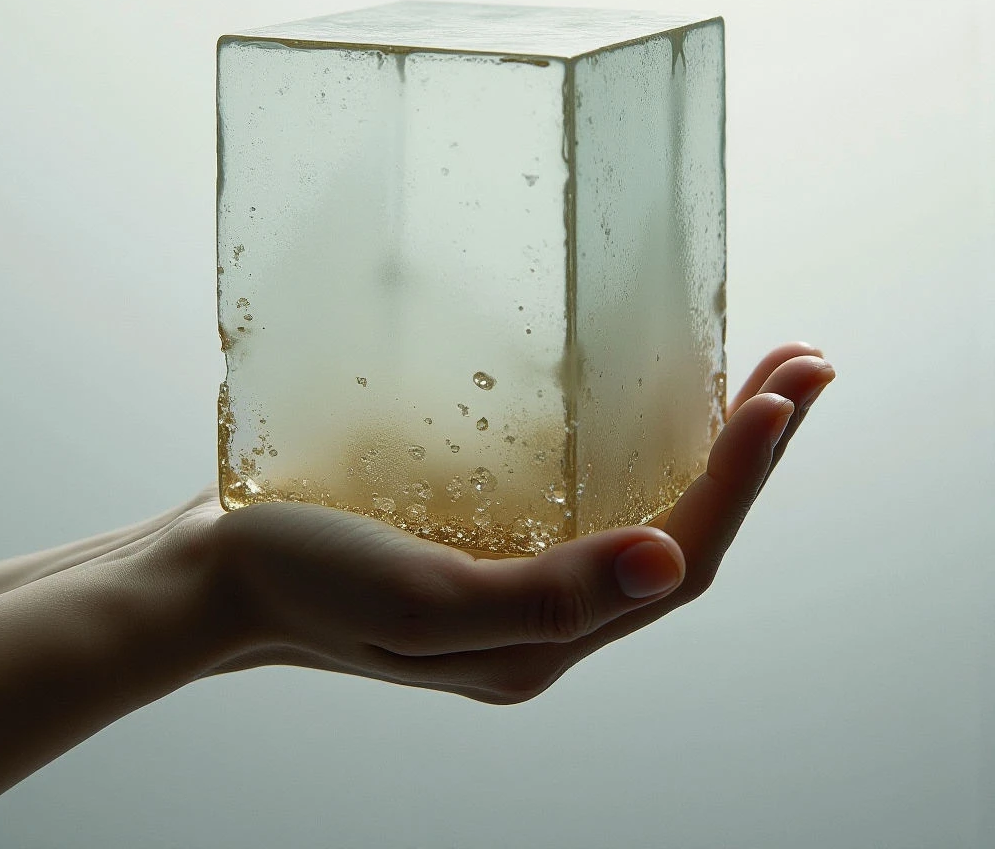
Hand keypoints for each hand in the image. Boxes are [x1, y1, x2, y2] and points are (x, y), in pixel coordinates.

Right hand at [200, 343, 834, 702]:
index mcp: (542, 645)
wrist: (211, 577)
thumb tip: (669, 565)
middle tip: (801, 367)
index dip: (739, 481)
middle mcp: (545, 622)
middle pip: (679, 535)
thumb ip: (545, 596)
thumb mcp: (422, 599)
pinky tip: (647, 407)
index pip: (677, 560)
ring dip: (707, 450)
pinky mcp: (489, 544)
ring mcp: (518, 582)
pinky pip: (591, 501)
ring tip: (752, 379)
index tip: (781, 393)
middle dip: (750, 456)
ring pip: (644, 515)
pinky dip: (642, 453)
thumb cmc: (301, 579)